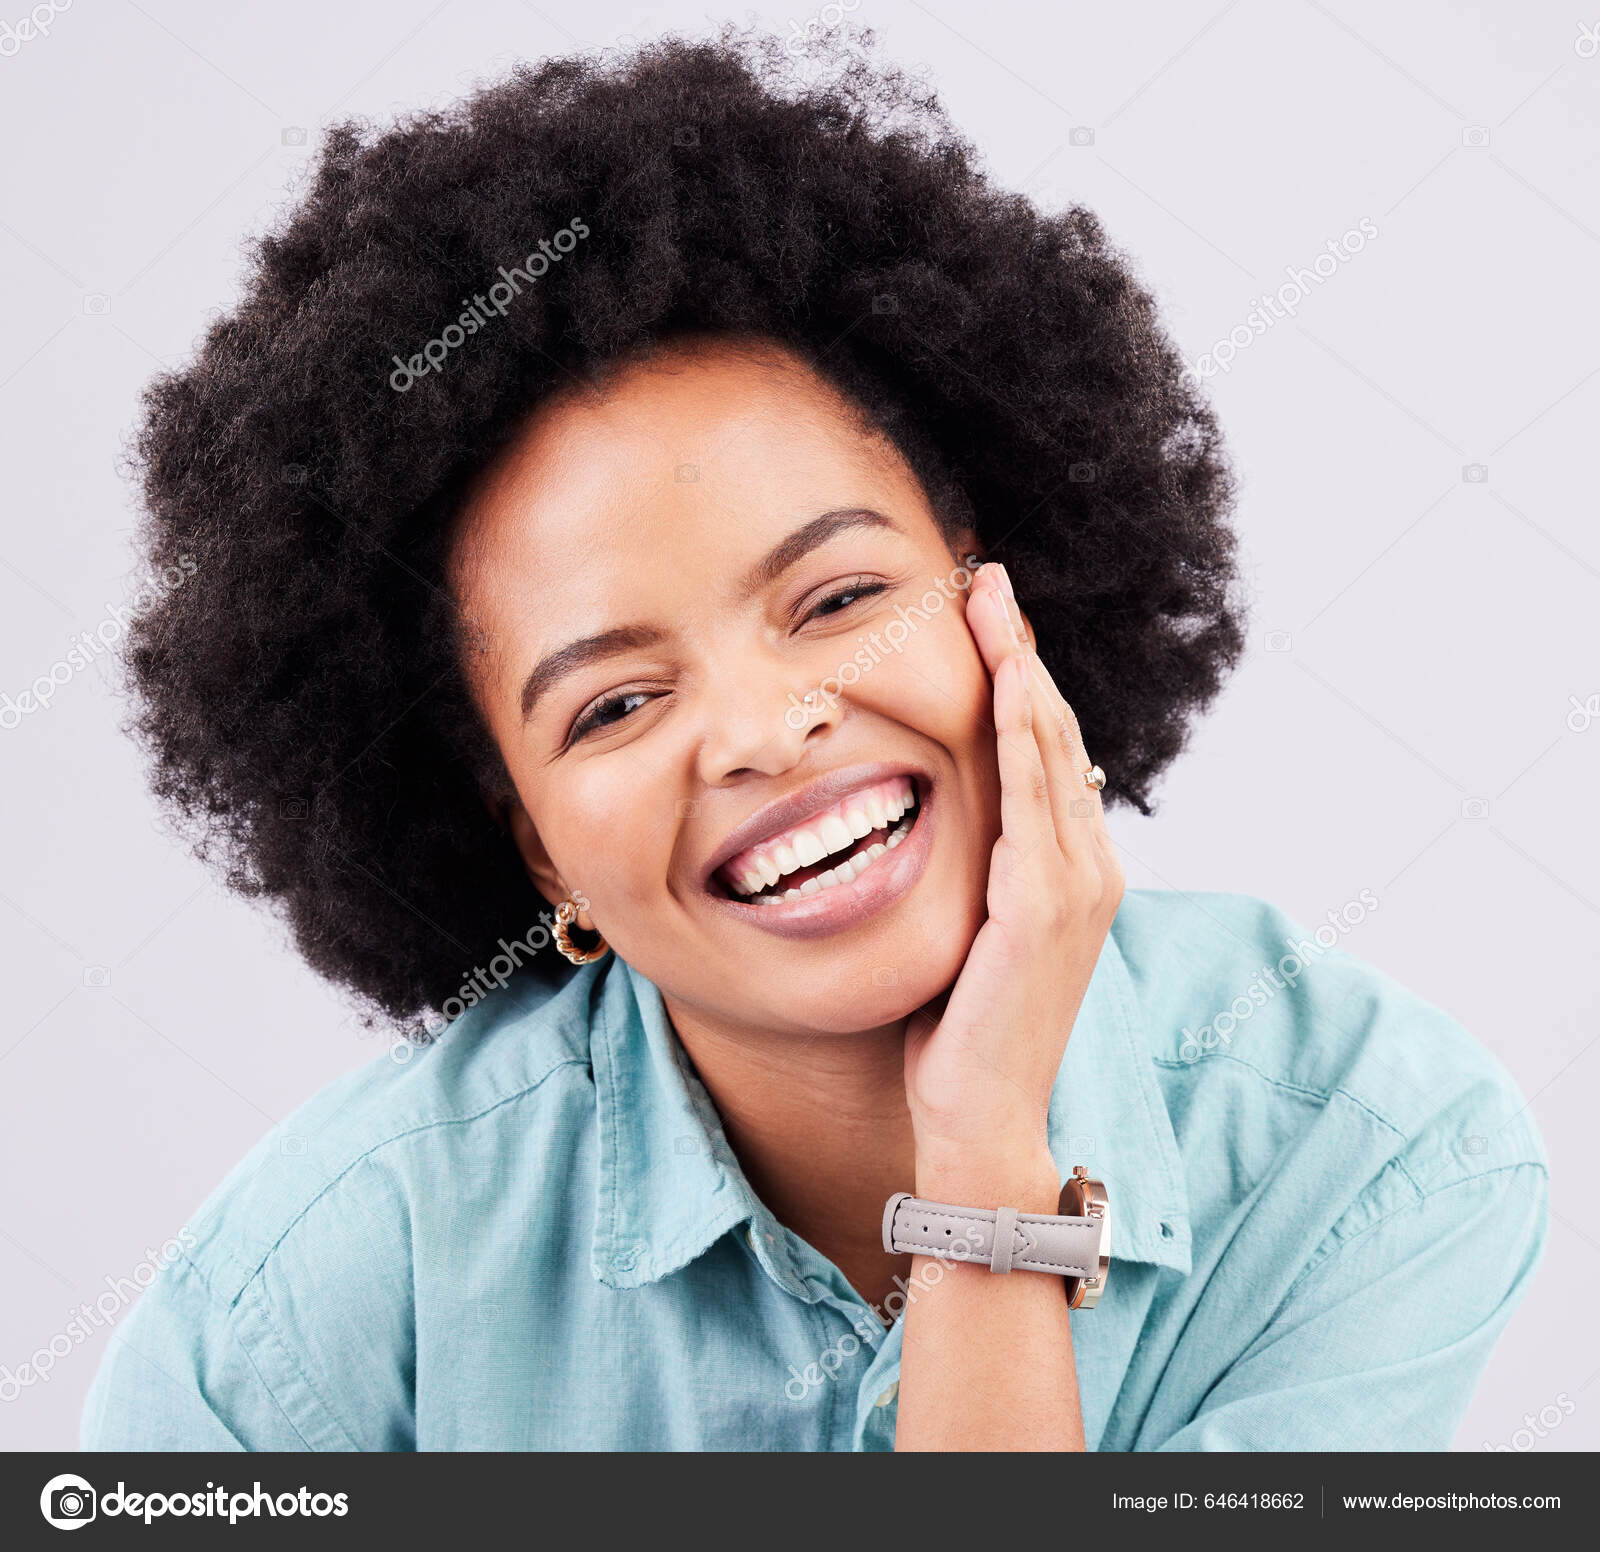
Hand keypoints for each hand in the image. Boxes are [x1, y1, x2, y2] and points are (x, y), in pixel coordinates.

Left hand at [903, 562, 1124, 1204]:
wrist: (979, 1115)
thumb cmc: (963, 1025)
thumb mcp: (970, 926)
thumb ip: (975, 865)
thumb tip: (938, 811)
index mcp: (1069, 865)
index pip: (1045, 748)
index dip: (1019, 673)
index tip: (985, 610)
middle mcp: (1086, 864)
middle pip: (1054, 730)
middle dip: (1020, 648)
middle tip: (987, 575)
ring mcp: (1075, 884)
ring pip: (1050, 750)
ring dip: (1021, 667)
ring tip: (992, 599)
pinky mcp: (1046, 909)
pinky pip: (1034, 801)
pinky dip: (1025, 733)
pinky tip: (1007, 680)